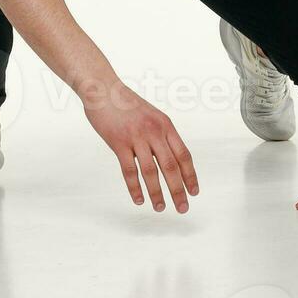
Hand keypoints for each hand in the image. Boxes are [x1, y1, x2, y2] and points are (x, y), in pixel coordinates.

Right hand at [81, 77, 199, 212]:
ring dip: (157, 193)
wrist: (103, 89)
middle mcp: (154, 131)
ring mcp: (136, 137)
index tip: (194, 192)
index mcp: (165, 125)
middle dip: (178, 190)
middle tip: (183, 208)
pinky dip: (135, 188)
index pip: (183, 154)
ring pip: (151, 171)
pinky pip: (129, 170)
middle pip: (171, 166)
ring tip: (161, 208)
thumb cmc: (126, 103)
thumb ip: (160, 134)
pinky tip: (139, 200)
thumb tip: (169, 157)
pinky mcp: (119, 142)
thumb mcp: (151, 115)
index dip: (190, 175)